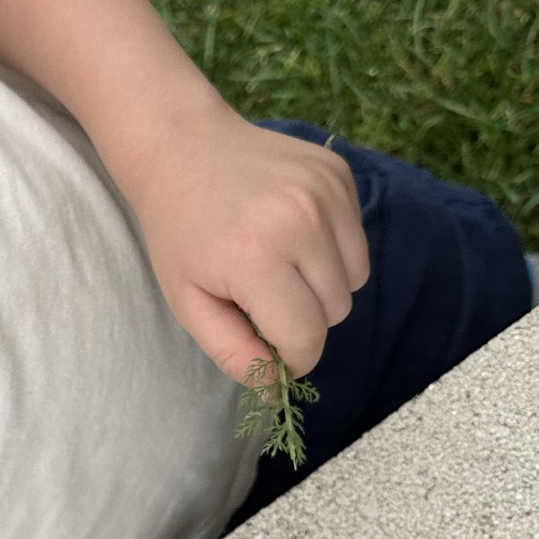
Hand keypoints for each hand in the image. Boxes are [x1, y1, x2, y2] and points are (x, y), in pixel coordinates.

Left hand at [119, 111, 369, 382]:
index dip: (293, 358)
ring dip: (324, 284)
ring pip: (355, 278)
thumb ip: (234, 353)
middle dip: (305, 317)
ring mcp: (326, 192)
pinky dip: (333, 247)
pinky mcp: (339, 174)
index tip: (273, 349)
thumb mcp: (189, 303)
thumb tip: (276, 390)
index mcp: (257, 258)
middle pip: (336, 311)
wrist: (182, 148)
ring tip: (281, 262)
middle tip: (264, 293)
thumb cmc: (180, 233)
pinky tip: (292, 229)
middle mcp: (300, 221)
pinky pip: (357, 239)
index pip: (307, 338)